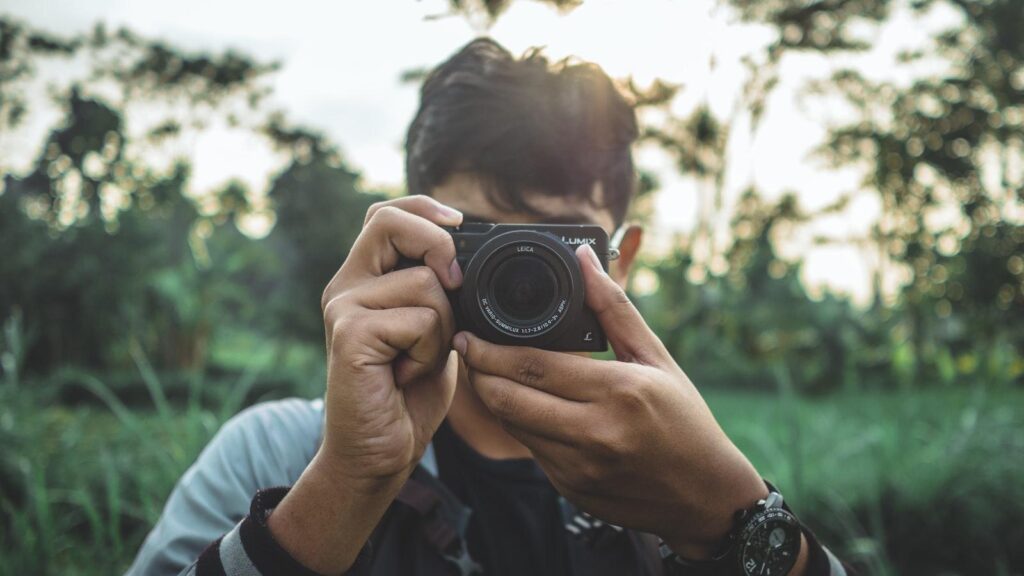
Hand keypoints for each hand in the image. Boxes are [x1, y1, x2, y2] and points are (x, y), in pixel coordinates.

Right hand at [317, 195, 464, 492]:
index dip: (423, 208)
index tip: (461, 221)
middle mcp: (346, 286)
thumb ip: (439, 292)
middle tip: (454, 287)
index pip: (384, 213)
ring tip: (418, 359)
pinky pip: (420, 319)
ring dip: (444, 327)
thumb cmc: (408, 393)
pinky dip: (430, 351)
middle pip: (389, 221)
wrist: (379, 452)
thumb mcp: (433, 329)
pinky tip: (406, 375)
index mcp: (364, 279)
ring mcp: (343, 307)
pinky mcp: (350, 333)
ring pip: (425, 281)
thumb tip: (469, 255)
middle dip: (438, 246)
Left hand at [455, 243, 768, 558]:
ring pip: (512, 426)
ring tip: (486, 372)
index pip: (534, 366)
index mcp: (619, 392)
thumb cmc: (684, 420)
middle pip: (509, 399)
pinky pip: (530, 450)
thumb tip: (584, 259)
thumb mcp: (656, 357)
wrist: (704, 497)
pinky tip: (521, 404)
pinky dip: (519, 424)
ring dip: (493, 397)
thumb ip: (614, 307)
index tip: (469, 334)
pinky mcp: (571, 488)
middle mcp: (596, 433)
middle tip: (466, 349)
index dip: (490, 350)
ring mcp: (580, 467)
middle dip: (478, 372)